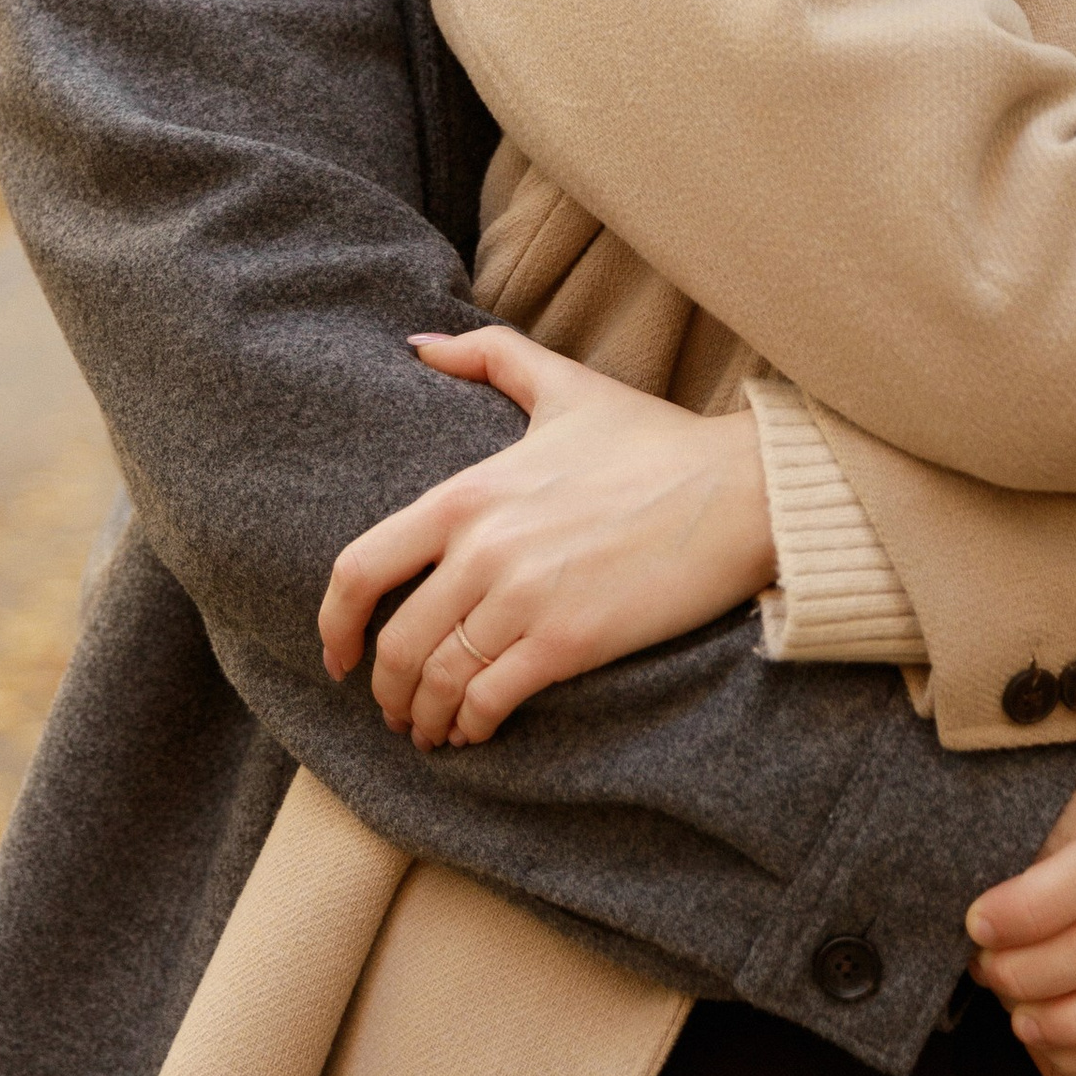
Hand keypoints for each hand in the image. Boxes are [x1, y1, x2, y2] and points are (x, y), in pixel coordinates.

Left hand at [318, 324, 777, 748]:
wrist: (741, 491)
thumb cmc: (656, 440)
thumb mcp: (564, 384)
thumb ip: (486, 355)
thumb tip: (418, 343)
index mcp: (467, 494)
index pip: (361, 568)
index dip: (334, 624)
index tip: (336, 654)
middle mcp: (482, 549)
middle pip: (396, 643)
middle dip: (387, 688)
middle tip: (395, 709)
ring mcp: (522, 599)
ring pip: (439, 679)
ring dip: (426, 716)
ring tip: (433, 731)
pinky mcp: (568, 643)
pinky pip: (491, 699)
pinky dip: (472, 725)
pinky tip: (476, 732)